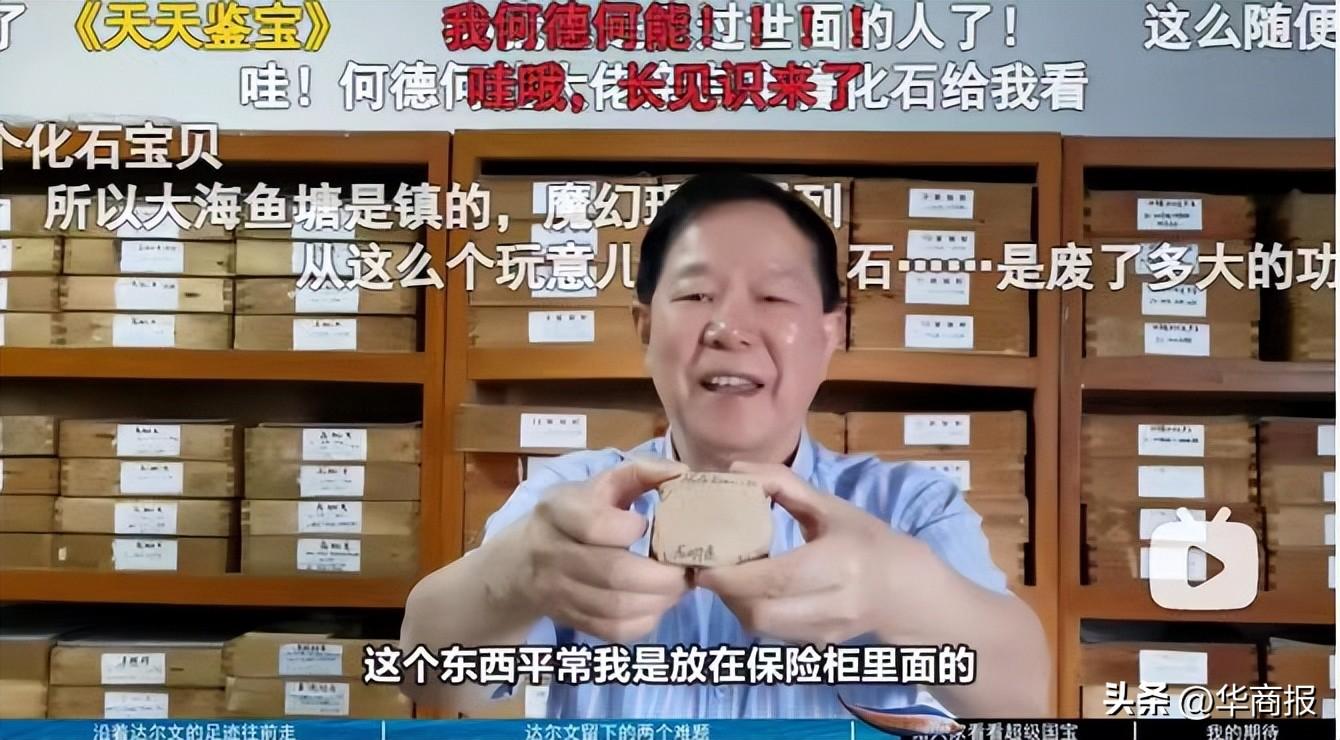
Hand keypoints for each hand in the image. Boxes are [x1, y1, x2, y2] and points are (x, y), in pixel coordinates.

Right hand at [517, 457, 693, 642]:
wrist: (522, 562)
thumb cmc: (573, 515)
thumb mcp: (597, 485)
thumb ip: (639, 472)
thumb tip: (681, 473)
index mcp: (558, 511)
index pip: (594, 525)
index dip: (630, 529)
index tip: (649, 525)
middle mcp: (552, 553)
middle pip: (612, 573)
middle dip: (661, 575)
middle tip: (686, 569)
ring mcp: (558, 592)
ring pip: (615, 607)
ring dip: (659, 600)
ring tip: (679, 586)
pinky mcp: (569, 619)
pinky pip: (612, 630)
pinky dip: (645, 620)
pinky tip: (658, 603)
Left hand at [695, 462, 934, 645]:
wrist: (903, 591)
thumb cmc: (865, 541)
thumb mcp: (829, 507)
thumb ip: (782, 484)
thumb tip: (735, 470)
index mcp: (840, 564)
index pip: (777, 579)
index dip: (733, 577)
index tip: (704, 564)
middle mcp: (835, 604)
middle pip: (762, 613)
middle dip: (727, 593)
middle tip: (709, 568)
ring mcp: (826, 631)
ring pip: (762, 628)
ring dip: (735, 605)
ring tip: (727, 578)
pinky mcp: (818, 645)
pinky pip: (772, 634)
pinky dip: (752, 613)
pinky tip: (750, 592)